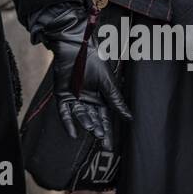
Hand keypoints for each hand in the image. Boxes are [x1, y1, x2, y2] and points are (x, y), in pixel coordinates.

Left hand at [30, 3, 131, 149]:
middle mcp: (88, 100)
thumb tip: (129, 118)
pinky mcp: (62, 95)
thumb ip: (116, 101)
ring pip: (81, 116)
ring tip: (92, 130)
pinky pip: (64, 112)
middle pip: (93, 119)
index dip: (107, 131)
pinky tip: (72, 133)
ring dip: (86, 124)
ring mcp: (75, 98)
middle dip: (98, 130)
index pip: (104, 118)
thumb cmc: (95, 61)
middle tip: (102, 140)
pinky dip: (68, 122)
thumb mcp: (108, 83)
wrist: (77, 47)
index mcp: (100, 98)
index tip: (109, 146)